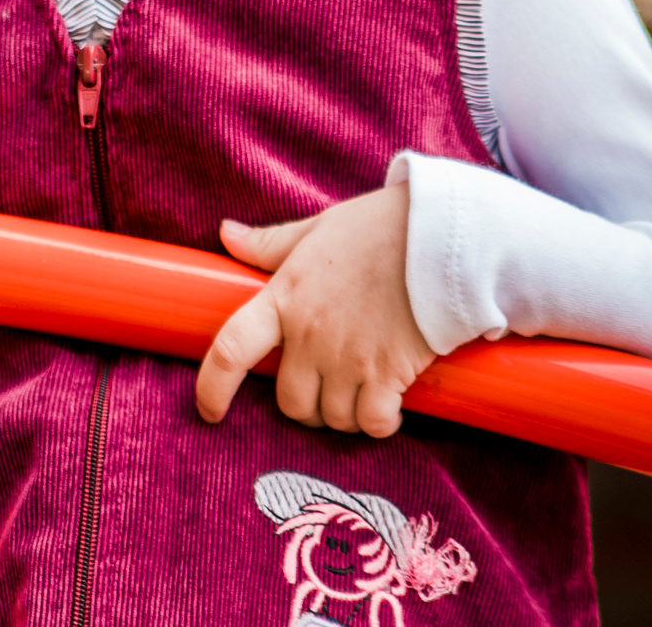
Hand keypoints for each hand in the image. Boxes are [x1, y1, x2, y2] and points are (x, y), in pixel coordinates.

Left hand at [194, 183, 434, 437]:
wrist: (442, 237)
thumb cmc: (380, 228)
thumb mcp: (318, 228)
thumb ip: (271, 243)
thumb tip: (225, 233)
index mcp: (284, 298)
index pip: (231, 349)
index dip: (213, 386)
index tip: (208, 411)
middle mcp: (309, 335)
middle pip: (290, 402)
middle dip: (305, 406)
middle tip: (326, 391)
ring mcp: (347, 359)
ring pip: (332, 418)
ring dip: (344, 415)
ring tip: (361, 393)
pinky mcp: (388, 374)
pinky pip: (373, 422)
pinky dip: (379, 423)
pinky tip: (388, 406)